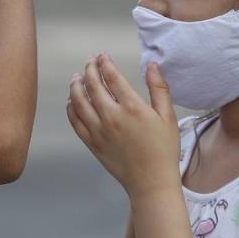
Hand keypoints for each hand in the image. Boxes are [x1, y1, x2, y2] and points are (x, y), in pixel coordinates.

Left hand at [67, 55, 181, 200]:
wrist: (151, 181)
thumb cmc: (164, 149)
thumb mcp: (168, 116)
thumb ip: (159, 89)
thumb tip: (152, 65)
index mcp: (132, 108)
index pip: (112, 77)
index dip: (105, 63)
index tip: (103, 55)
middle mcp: (112, 117)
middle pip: (92, 85)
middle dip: (89, 69)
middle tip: (89, 62)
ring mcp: (99, 131)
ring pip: (79, 101)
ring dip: (75, 85)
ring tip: (76, 77)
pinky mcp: (92, 143)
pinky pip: (75, 121)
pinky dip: (70, 108)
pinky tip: (72, 100)